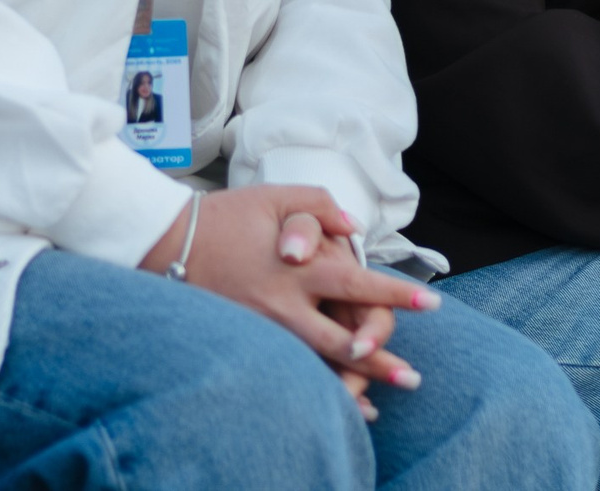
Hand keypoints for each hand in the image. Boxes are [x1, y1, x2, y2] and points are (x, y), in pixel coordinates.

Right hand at [140, 186, 436, 412]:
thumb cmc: (225, 217)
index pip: (358, 286)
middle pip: (343, 341)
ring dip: (352, 383)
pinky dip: (314, 387)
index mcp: (298, 269)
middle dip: (381, 360)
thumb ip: (319, 205)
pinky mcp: (248, 341)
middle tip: (415, 378)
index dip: (396, 295)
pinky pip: (289, 370)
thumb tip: (354, 228)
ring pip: (316, 365)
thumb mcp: (274, 197)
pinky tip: (335, 402)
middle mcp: (284, 305)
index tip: (431, 302)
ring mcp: (264, 330)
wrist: (168, 245)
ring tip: (382, 400)